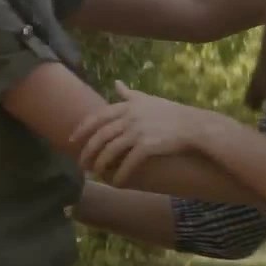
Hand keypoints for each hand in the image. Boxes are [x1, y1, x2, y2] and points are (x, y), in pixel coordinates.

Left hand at [70, 82, 209, 184]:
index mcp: (127, 106)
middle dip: (87, 152)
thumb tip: (116, 83)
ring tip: (96, 174)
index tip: (71, 140)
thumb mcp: (148, 99)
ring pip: (110, 150)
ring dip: (101, 164)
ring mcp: (138, 131)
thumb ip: (129, 93)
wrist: (194, 126)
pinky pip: (128, 163)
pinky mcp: (147, 146)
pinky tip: (116, 182)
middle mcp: (130, 117)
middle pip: (100, 136)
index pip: (97, 117)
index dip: (82, 129)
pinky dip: (120, 174)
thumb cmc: (171, 113)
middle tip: (81, 164)